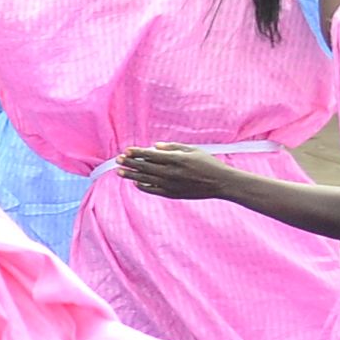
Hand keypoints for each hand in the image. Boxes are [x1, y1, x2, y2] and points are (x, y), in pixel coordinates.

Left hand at [120, 144, 245, 200]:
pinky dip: (142, 186)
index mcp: (176, 159)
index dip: (137, 152)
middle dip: (130, 162)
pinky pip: (153, 190)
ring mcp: (170, 184)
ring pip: (145, 179)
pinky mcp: (172, 194)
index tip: (126, 150)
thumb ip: (173, 147)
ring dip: (131, 175)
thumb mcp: (193, 150)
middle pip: (145, 167)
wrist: (221, 183)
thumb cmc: (208, 163)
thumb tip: (154, 146)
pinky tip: (135, 182)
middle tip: (118, 159)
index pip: (150, 155)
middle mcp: (171, 172)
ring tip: (119, 171)